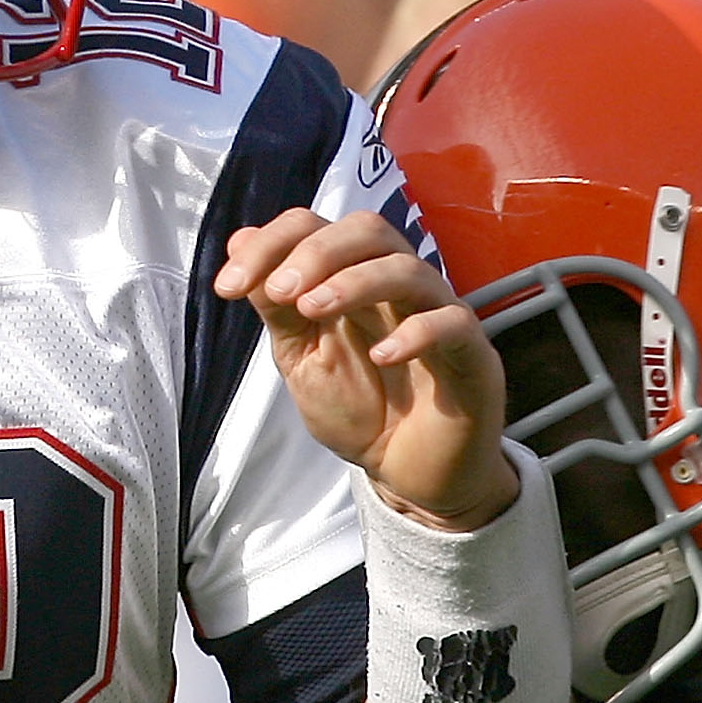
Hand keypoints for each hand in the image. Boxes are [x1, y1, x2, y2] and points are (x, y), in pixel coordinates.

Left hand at [214, 210, 515, 531]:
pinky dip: (415, 332)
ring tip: (313, 310)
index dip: (270, 244)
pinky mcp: (473, 354)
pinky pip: (452, 323)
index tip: (228, 286)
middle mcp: (397, 286)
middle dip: (316, 252)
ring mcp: (438, 314)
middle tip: (281, 292)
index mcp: (353, 278)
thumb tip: (241, 239)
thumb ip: (278, 307)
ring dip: (354, 282)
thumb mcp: (302, 359)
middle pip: (369, 230)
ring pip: (408, 268)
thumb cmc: (361, 410)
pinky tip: (381, 355)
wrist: (408, 474)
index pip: (316, 228)